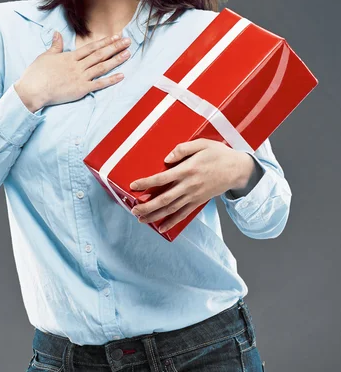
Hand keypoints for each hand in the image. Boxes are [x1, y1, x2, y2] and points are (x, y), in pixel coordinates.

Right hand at [14, 32, 131, 109]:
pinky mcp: (81, 89)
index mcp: (70, 57)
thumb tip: (57, 33)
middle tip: (128, 41)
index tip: (115, 36)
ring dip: (116, 60)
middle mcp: (77, 66)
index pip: (91, 47)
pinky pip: (99, 84)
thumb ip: (55, 45)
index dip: (104, 41)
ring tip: (128, 53)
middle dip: (115, 47)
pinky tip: (121, 75)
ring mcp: (80, 77)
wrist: (33, 90)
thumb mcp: (45, 56)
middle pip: (99, 54)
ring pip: (101, 66)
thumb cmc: (37, 74)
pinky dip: (111, 80)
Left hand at [129, 138, 251, 232]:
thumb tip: (167, 158)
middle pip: (164, 199)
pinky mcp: (198, 202)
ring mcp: (194, 196)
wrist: (237, 170)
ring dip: (155, 216)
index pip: (162, 178)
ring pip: (171, 209)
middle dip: (147, 206)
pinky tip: (161, 228)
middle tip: (133, 209)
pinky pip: (183, 214)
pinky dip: (172, 222)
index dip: (146, 183)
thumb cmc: (219, 155)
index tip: (133, 185)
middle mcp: (189, 185)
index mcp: (187, 170)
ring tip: (141, 219)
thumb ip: (183, 149)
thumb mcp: (202, 144)